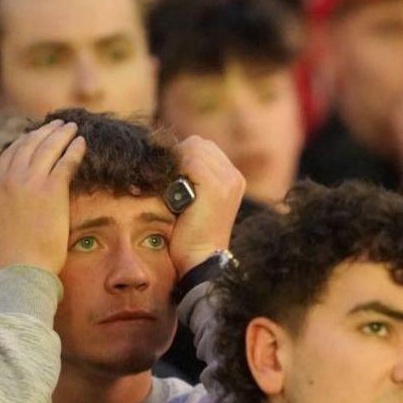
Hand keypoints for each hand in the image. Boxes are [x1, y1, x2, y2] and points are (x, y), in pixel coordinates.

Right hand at [0, 120, 83, 274]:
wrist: (19, 266)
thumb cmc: (6, 253)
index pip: (9, 154)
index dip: (25, 141)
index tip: (36, 135)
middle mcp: (7, 178)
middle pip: (28, 145)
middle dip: (44, 131)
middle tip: (58, 124)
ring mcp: (29, 182)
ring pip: (47, 148)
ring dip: (61, 134)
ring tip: (72, 128)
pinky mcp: (51, 189)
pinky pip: (65, 162)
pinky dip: (74, 149)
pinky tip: (82, 143)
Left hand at [170, 136, 244, 276]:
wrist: (200, 259)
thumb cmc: (190, 234)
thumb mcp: (193, 201)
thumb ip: (190, 178)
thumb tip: (168, 156)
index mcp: (232, 179)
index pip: (203, 147)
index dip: (183, 156)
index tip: (170, 176)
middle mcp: (234, 177)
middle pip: (199, 144)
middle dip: (179, 157)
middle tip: (169, 182)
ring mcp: (229, 180)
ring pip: (194, 148)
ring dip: (177, 164)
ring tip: (172, 188)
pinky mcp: (217, 186)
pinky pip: (191, 161)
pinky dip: (178, 172)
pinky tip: (174, 192)